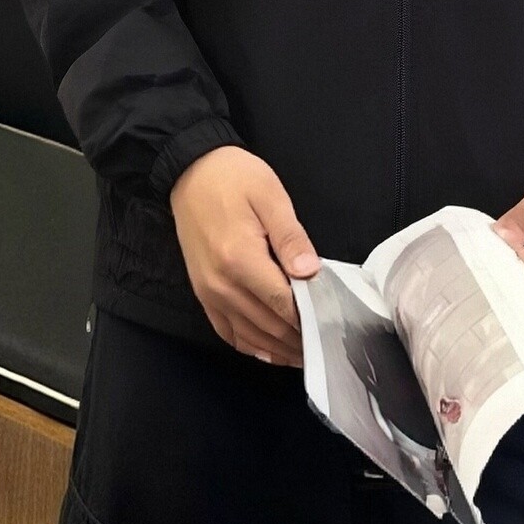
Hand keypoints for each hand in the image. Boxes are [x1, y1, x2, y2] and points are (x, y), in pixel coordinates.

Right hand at [169, 146, 319, 366]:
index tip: (333, 324)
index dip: (309, 318)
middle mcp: (221, 284)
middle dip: (298, 339)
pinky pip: (227, 332)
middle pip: (268, 326)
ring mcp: (208, 292)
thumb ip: (290, 237)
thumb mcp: (270, 195)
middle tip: (326, 344)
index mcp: (240, 259)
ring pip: (249, 336)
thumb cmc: (233, 178)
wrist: (190, 170)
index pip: (283, 303)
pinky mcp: (202, 294)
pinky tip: (270, 349)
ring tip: (305, 353)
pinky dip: (251, 346)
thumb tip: (310, 272)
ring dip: (278, 349)